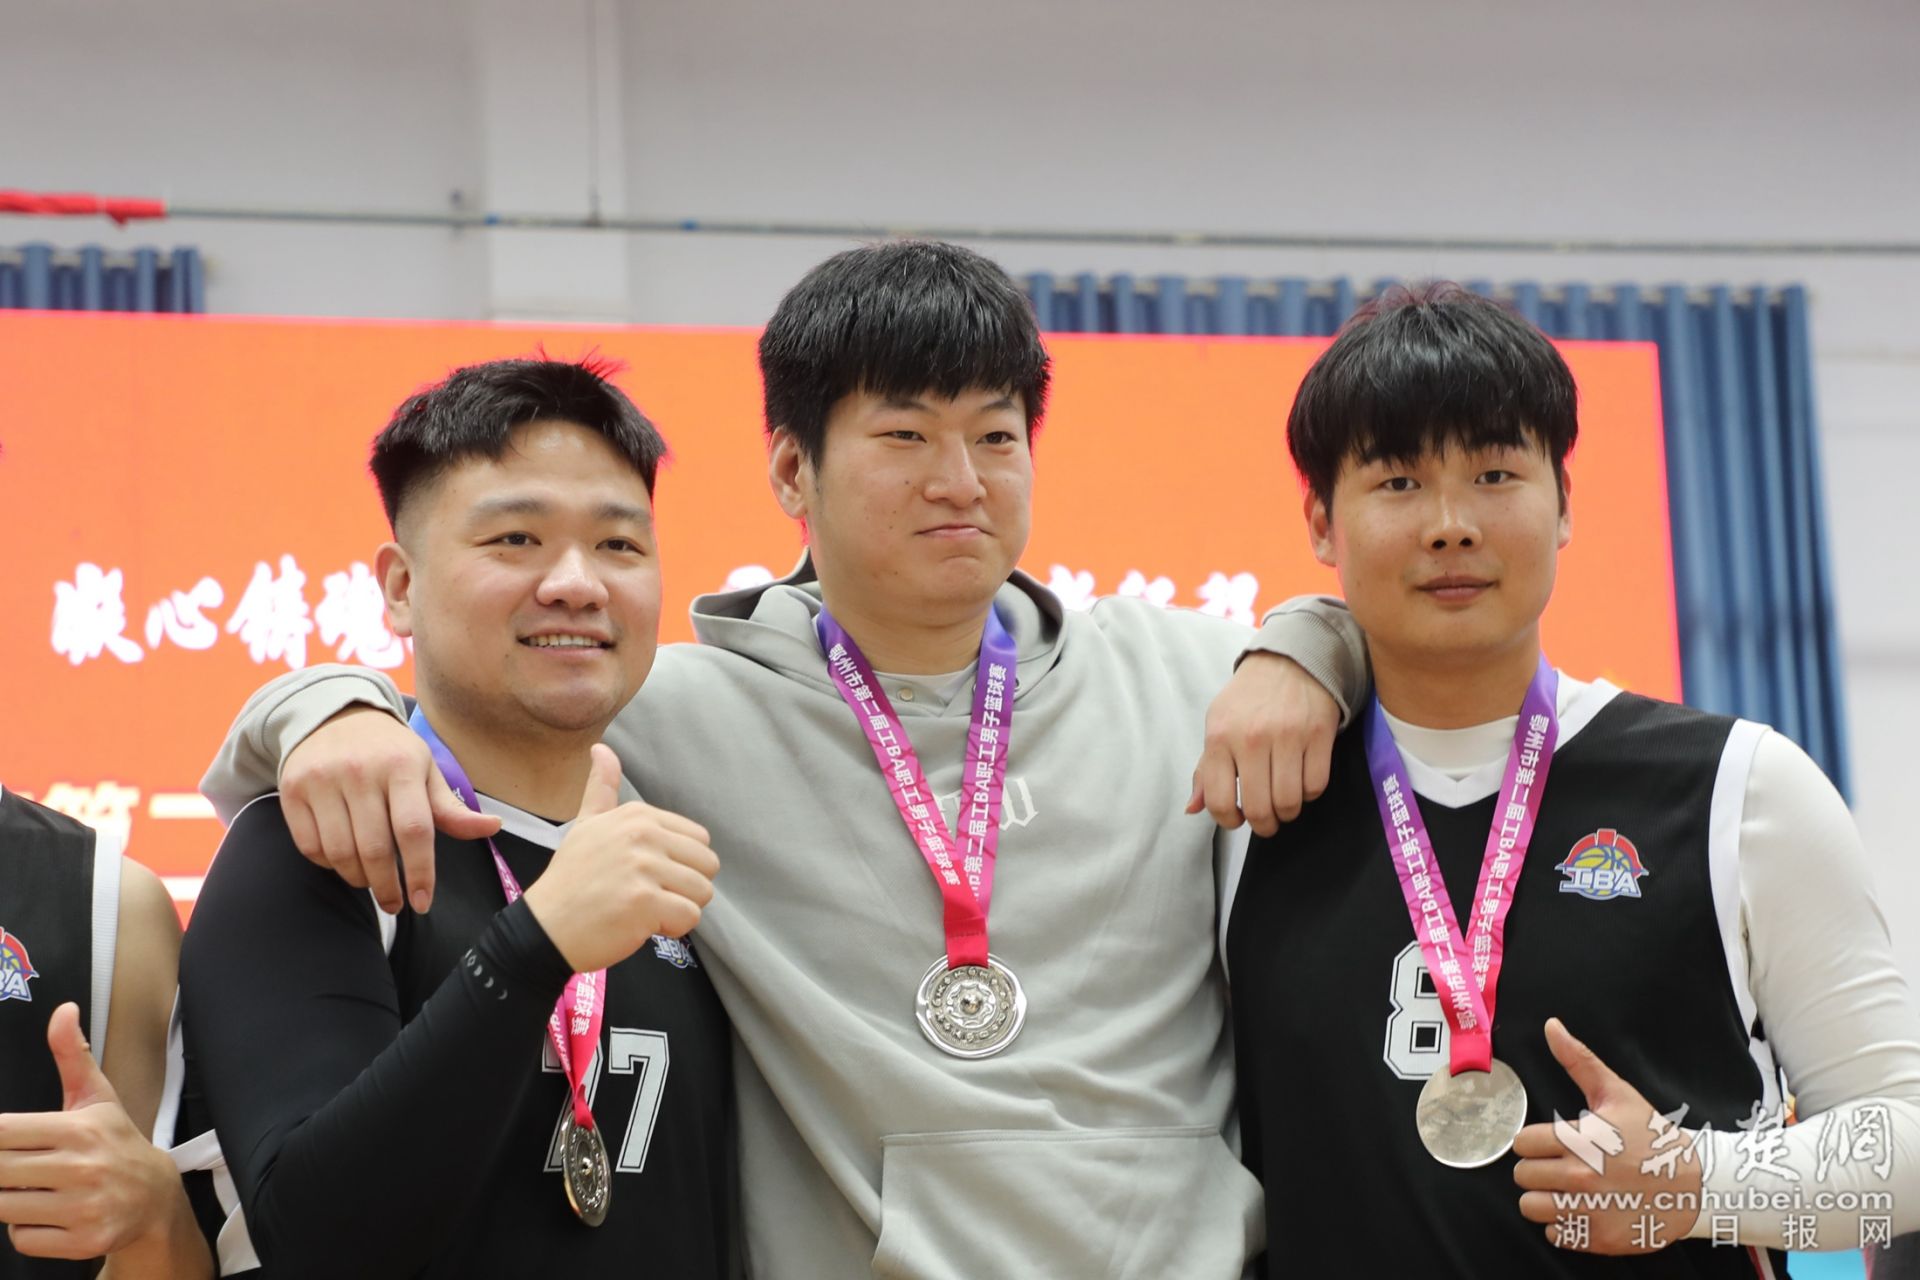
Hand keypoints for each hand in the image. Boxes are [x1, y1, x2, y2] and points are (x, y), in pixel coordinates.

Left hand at [0, 1003, 184, 1260]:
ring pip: (4, 1207)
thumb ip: (71, 1055)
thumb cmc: (116, 1143)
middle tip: (18, 1163)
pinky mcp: (83, 1241)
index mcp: (79, 1129)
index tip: (3, 1140)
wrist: (156, 1198)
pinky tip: (47, 1213)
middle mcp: (82, 1167)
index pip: (2, 1132)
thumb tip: (63, 1010)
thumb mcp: (97, 1098)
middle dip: (0, 1169)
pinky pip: (21, 1238)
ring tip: (33, 1187)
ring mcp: (83, 1207)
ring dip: (9, 1199)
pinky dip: (25, 1229)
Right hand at [281, 704, 500, 913]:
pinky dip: (328, 865)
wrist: (334, 715)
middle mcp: (360, 771)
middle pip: (374, 849)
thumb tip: (493, 828)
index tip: (422, 903)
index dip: (420, 872)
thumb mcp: (425, 770)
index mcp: (402, 765)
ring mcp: (322, 779)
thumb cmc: (389, 751)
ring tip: (371, 882)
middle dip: (387, 887)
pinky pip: (310, 846)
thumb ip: (452, 808)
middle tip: (395, 904)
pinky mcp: (292, 789)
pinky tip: (343, 862)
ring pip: (340, 852)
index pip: (414, 830)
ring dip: (358, 879)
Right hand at [521, 745, 719, 972]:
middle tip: (649, 895)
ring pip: (702, 892)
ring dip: (680, 909)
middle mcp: (642, 834)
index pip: (699, 839)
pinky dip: (672, 928)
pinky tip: (642, 925)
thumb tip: (600, 748)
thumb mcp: (586, 825)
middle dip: (686, 887)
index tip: (646, 874)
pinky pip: (690, 917)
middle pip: (707, 865)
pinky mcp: (645, 902)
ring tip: (644, 910)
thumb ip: (602, 788)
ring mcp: (644, 867)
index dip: (680, 864)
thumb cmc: (571, 879)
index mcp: (637, 815)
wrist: (546, 927)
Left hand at [1187, 652, 1338, 834]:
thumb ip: (1205, 769)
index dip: (1228, 821)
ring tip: (1284, 803)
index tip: (1237, 819)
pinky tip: (1301, 781)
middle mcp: (1252, 738)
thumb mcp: (1217, 725)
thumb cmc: (1247, 700)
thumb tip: (1193, 808)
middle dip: (1264, 825)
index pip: (1219, 801)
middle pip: (1260, 809)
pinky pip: (1316, 786)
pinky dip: (1309, 793)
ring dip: (1288, 812)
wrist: (1288, 661)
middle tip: (1266, 821)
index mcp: (1220, 737)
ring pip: (1290, 802)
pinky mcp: (1319, 734)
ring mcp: (1288, 736)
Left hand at [1513, 1017, 1702, 1253]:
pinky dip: (1563, 1225)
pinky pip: (1555, 1234)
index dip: (1534, 1142)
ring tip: (1565, 1189)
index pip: (1522, 1144)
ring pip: (1531, 1208)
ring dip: (1543, 1199)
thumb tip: (1551, 1025)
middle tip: (1560, 1166)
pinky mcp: (1598, 1239)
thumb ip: (1579, 1061)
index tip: (1551, 1143)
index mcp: (1579, 1140)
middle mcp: (1580, 1178)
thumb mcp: (1617, 1094)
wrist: (1695, 1186)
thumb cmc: (1651, 1136)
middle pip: (1522, 1177)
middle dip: (1537, 1170)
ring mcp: (1589, 1211)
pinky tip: (1582, 1210)